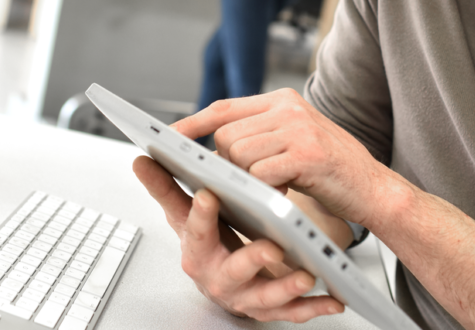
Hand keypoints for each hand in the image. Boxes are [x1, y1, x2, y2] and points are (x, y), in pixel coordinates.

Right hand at [133, 155, 343, 321]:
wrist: (223, 277)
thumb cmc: (207, 241)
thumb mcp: (184, 216)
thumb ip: (166, 189)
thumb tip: (140, 161)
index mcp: (197, 250)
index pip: (196, 232)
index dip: (201, 216)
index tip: (209, 195)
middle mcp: (219, 277)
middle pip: (232, 271)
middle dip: (250, 259)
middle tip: (269, 245)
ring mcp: (246, 296)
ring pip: (265, 296)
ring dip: (285, 286)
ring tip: (305, 273)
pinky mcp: (272, 309)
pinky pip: (294, 312)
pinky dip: (315, 306)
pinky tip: (334, 297)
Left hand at [176, 89, 385, 228]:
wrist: (374, 187)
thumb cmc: (330, 169)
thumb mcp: (293, 140)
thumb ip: (260, 134)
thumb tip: (214, 147)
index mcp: (282, 99)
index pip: (224, 107)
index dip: (194, 122)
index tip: (169, 137)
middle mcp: (288, 107)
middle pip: (226, 136)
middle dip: (228, 165)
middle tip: (249, 183)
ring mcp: (298, 128)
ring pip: (239, 154)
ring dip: (247, 180)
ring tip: (272, 188)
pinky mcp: (306, 153)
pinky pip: (261, 173)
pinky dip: (265, 191)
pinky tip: (284, 195)